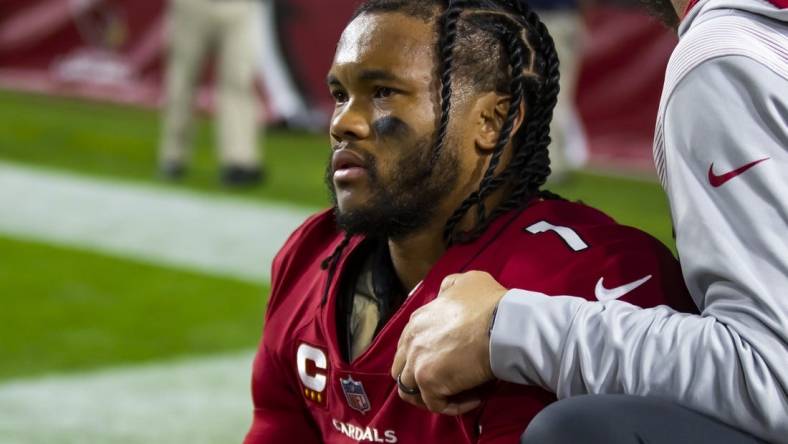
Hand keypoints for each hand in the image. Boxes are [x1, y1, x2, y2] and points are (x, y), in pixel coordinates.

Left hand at [391, 270, 507, 414]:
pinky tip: (474, 398)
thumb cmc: (489, 303)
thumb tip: (444, 294)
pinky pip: (436, 405)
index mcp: (417, 320)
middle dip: (420, 378)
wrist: (502, 324)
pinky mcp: (429, 382)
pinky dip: (454, 406)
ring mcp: (417, 362)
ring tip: (457, 393)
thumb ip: (449, 287)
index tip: (450, 360)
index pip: (408, 345)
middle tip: (447, 381)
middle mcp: (411, 340)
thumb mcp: (466, 280)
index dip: (425, 356)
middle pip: (402, 370)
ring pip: (411, 391)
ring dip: (433, 395)